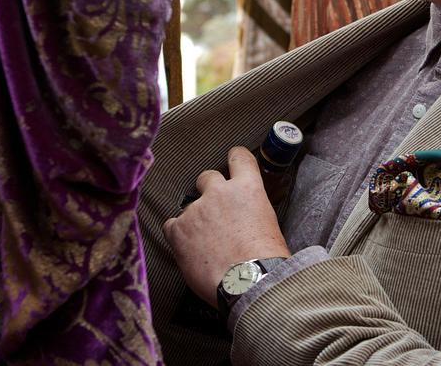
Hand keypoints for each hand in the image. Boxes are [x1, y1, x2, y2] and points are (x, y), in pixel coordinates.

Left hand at [163, 146, 291, 306]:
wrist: (250, 283)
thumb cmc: (266, 261)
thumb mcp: (269, 224)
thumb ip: (252, 210)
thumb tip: (245, 217)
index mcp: (248, 188)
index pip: (239, 157)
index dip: (234, 159)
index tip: (231, 162)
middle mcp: (219, 192)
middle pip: (207, 178)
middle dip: (208, 192)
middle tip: (214, 214)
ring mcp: (196, 210)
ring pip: (188, 206)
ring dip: (194, 220)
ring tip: (204, 244)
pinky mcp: (178, 230)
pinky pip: (171, 226)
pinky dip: (177, 236)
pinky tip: (189, 250)